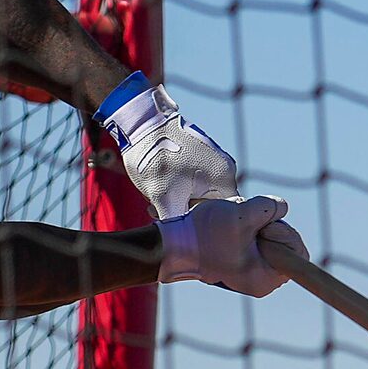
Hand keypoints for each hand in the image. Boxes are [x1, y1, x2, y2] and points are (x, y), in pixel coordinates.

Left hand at [99, 80, 238, 216]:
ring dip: (178, 201)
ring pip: (200, 194)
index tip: (179, 226)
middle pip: (211, 206)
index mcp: (224, 178)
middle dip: (184, 212)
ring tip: (154, 199)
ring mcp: (214, 158)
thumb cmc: (155, 161)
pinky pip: (196, 180)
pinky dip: (178, 188)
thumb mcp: (164, 200)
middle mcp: (226, 167)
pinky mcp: (201, 153)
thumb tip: (184, 246)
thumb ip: (180, 224)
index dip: (201, 227)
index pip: (224, 217)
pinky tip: (159, 186)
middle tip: (158, 211)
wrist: (142, 123)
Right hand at [157, 195, 294, 296]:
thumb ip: (271, 208)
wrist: (172, 245)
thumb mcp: (243, 215)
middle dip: (269, 227)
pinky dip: (247, 229)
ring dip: (256, 225)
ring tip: (233, 224)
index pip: (297, 253)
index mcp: (265, 279)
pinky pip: (257, 241)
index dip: (284, 233)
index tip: (261, 227)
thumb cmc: (205, 234)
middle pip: (285, 245)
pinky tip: (230, 228)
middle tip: (244, 224)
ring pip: (270, 240)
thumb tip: (283, 208)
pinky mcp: (242, 263)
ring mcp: (251, 272)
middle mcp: (261, 281)